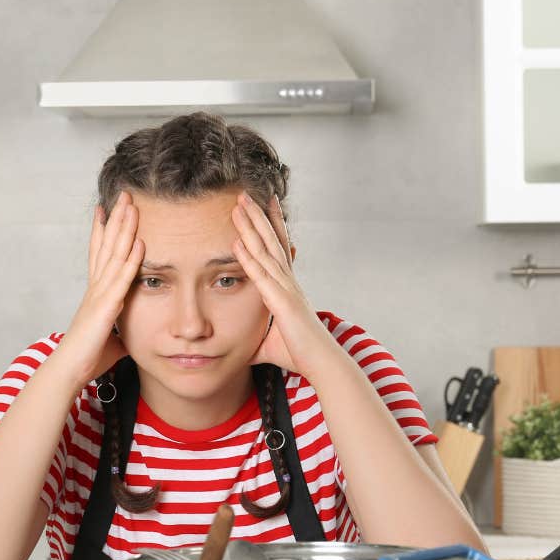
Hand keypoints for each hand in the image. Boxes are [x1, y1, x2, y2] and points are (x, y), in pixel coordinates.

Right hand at [55, 192, 143, 387]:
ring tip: (131, 206)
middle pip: (106, 246)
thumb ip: (119, 332)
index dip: (102, 231)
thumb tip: (128, 338)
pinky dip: (131, 260)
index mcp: (96, 293)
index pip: (99, 255)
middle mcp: (96, 288)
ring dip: (124, 230)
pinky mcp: (105, 307)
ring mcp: (100, 295)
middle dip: (116, 219)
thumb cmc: (88, 358)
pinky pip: (121, 279)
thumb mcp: (111, 340)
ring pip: (114, 255)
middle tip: (124, 195)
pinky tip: (139, 242)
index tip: (105, 210)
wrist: (69, 371)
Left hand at [232, 194, 335, 378]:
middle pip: (271, 241)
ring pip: (266, 252)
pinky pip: (261, 276)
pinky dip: (248, 259)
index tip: (264, 204)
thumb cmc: (300, 354)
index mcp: (288, 287)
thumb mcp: (270, 344)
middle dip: (257, 216)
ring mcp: (286, 290)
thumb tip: (240, 348)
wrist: (322, 364)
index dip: (271, 225)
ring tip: (239, 206)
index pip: (278, 249)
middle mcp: (289, 282)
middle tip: (245, 194)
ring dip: (251, 228)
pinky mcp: (282, 302)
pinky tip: (237, 243)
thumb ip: (254, 340)